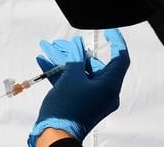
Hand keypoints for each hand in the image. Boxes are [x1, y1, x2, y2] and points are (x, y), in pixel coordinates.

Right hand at [28, 29, 129, 144]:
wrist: (55, 134)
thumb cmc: (67, 108)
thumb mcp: (71, 77)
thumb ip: (76, 58)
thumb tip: (77, 45)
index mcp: (109, 86)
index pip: (120, 58)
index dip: (115, 41)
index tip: (107, 30)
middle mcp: (103, 91)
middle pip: (93, 64)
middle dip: (74, 51)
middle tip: (59, 43)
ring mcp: (90, 97)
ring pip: (79, 72)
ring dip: (62, 60)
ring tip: (47, 48)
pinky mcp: (78, 101)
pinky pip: (71, 82)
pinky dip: (59, 72)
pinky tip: (43, 62)